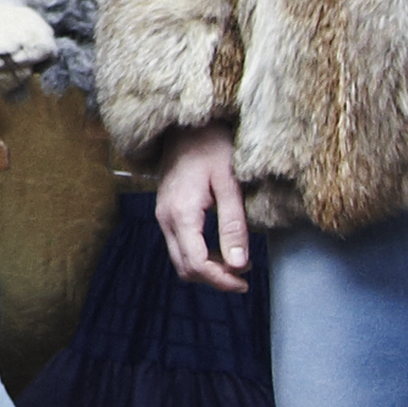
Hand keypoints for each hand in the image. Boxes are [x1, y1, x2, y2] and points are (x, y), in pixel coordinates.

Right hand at [154, 129, 252, 294]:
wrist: (186, 124)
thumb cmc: (211, 146)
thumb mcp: (229, 183)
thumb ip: (233, 225)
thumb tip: (238, 264)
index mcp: (181, 213)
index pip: (197, 263)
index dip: (221, 280)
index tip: (245, 282)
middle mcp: (165, 219)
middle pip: (185, 268)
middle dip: (214, 278)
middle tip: (244, 275)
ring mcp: (162, 215)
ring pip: (180, 259)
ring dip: (207, 268)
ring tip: (235, 262)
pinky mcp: (166, 212)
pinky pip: (179, 245)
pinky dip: (199, 255)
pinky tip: (220, 247)